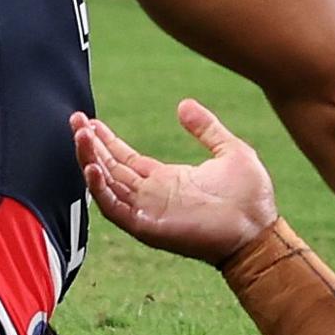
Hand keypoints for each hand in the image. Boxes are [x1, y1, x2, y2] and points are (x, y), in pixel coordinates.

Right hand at [71, 98, 277, 263]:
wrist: (259, 230)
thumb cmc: (251, 197)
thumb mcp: (230, 150)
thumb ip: (206, 128)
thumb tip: (184, 104)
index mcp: (166, 179)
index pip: (126, 158)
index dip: (107, 140)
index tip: (89, 120)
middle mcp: (151, 195)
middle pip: (110, 168)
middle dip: (90, 145)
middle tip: (74, 119)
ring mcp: (147, 211)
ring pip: (108, 184)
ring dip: (90, 160)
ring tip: (80, 135)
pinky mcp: (147, 226)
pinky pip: (115, 208)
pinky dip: (100, 190)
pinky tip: (91, 168)